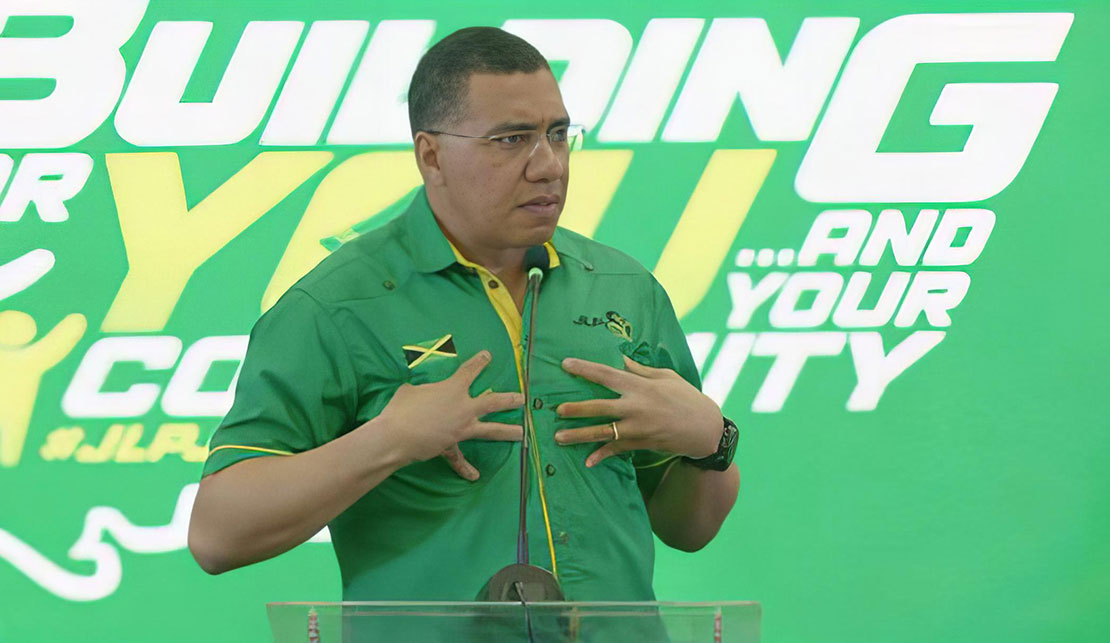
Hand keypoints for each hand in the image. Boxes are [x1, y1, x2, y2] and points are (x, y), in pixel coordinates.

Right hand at [375, 350, 523, 479]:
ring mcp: (461, 428)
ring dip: (507, 431)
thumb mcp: (410, 390)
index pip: (470, 371)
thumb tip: (421, 394)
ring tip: (522, 433)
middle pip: (493, 402)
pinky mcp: (451, 446)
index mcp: (453, 389)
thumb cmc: (402, 408)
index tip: (488, 356)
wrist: (396, 436)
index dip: (480, 362)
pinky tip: (475, 477)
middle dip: (509, 400)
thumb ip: (422, 390)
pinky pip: (459, 459)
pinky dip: (466, 468)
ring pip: (490, 430)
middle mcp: (464, 408)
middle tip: (522, 399)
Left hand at [553, 355, 722, 467]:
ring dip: (579, 435)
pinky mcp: (641, 443)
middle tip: (556, 409)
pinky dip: (602, 456)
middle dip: (576, 409)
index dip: (585, 369)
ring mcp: (637, 428)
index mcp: (641, 386)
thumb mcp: (665, 377)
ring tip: (559, 437)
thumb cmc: (686, 397)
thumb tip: (619, 358)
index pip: (607, 374)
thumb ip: (639, 370)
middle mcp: (636, 407)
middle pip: (599, 407)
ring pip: (602, 432)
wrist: (706, 429)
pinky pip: (616, 449)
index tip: (565, 364)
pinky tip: (587, 461)